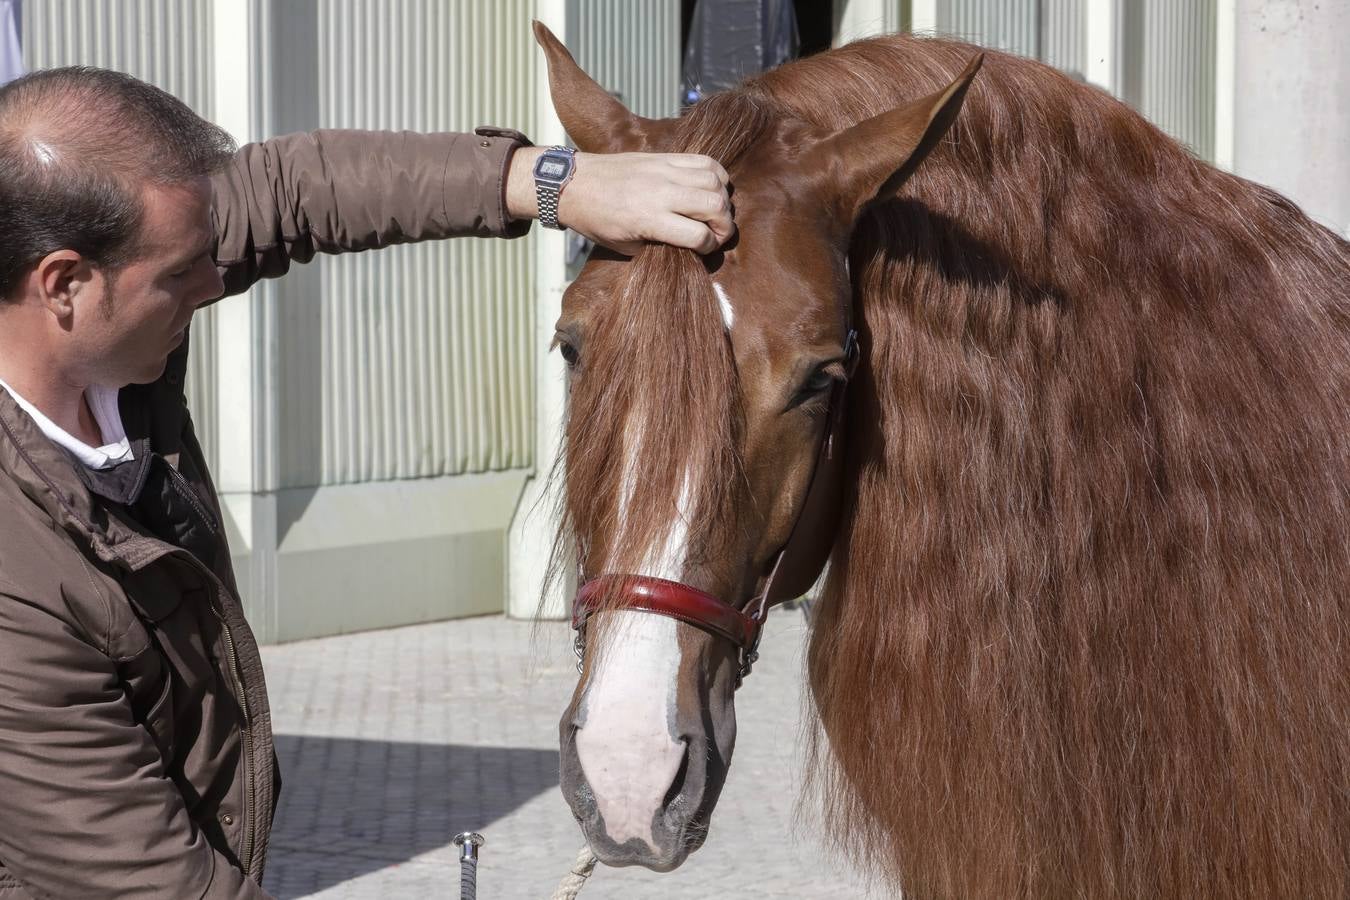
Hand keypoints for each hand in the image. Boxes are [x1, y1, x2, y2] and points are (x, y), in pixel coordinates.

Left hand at [507, 147, 734, 254]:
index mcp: (649, 219)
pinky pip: (704, 161)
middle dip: (725, 225)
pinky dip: (716, 175)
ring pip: (715, 181)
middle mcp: (662, 192)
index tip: (705, 249)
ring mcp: (665, 170)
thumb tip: (689, 246)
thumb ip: (659, 246)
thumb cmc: (596, 220)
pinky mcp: (665, 156)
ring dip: (723, 199)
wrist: (575, 183)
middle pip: (715, 205)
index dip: (710, 247)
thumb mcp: (625, 246)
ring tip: (715, 211)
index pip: (699, 235)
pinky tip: (711, 187)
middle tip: (719, 233)